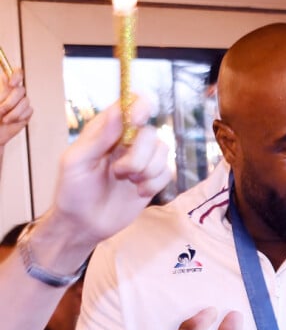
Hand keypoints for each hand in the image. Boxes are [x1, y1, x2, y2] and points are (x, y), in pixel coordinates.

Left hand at [0, 69, 32, 146]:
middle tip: (1, 110)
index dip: (17, 76)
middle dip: (10, 102)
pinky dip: (20, 117)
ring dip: (14, 112)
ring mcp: (21, 103)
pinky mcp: (26, 113)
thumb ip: (1, 93)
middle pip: (20, 90)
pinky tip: (12, 120)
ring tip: (5, 119)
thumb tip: (5, 77)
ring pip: (25, 101)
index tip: (11, 83)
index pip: (16, 74)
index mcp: (4, 86)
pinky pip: (28, 111)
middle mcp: (14, 94)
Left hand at [51, 95, 172, 247]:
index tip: (137, 120)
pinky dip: (154, 183)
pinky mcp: (153, 179)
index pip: (130, 104)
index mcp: (106, 130)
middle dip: (138, 156)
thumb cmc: (73, 192)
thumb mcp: (76, 162)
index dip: (140, 107)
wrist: (84, 225)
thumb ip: (98, 137)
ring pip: (164, 151)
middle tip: (119, 172)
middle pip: (151, 132)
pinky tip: (138, 192)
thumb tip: (119, 112)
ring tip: (127, 182)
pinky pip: (168, 171)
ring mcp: (142, 160)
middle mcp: (128, 141)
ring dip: (146, 171)